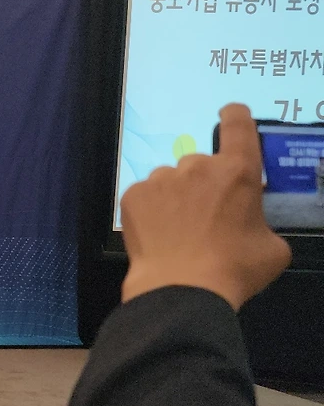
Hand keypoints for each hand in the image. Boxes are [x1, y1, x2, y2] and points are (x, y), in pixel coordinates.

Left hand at [120, 103, 289, 310]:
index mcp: (238, 171)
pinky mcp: (133, 194)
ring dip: (176, 196)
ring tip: (179, 230)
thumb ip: (261, 222)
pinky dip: (151, 210)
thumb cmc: (234, 269)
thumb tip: (249, 223)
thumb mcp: (272, 247)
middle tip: (205, 217)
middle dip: (205, 184)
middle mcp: (197, 166)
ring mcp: (161, 178)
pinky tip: (159, 234)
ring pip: (171, 180)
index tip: (229, 115)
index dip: (234, 117)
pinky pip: (146, 195)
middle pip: (201, 164)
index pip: (237, 125)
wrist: (181, 289)